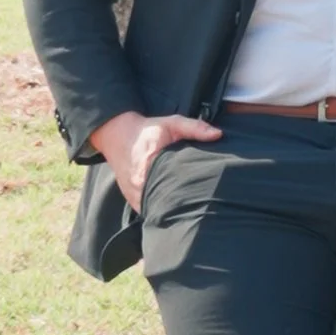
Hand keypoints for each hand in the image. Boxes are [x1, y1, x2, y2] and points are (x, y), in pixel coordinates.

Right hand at [90, 111, 222, 212]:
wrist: (118, 135)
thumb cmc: (147, 130)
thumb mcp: (172, 123)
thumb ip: (195, 128)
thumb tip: (217, 134)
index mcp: (150, 166)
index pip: (174, 187)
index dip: (190, 192)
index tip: (203, 193)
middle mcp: (140, 185)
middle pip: (167, 202)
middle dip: (184, 204)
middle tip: (201, 203)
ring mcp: (134, 195)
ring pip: (156, 209)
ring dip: (171, 209)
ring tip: (189, 208)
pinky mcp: (131, 199)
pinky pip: (147, 210)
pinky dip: (159, 210)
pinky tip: (173, 210)